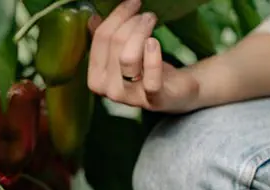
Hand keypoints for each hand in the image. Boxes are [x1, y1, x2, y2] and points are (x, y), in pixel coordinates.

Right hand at [86, 0, 200, 112]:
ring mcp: (131, 98)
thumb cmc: (146, 69)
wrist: (177, 90)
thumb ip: (105, 39)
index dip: (116, 16)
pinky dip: (152, 58)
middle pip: (115, 44)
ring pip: (128, 58)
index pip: (100, 39)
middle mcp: (109, 91)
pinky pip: (151, 79)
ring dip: (141, 33)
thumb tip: (92, 18)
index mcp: (96, 78)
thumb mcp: (123, 52)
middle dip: (132, 22)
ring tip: (152, 22)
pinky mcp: (155, 100)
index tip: (132, 3)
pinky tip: (154, 43)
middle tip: (147, 14)